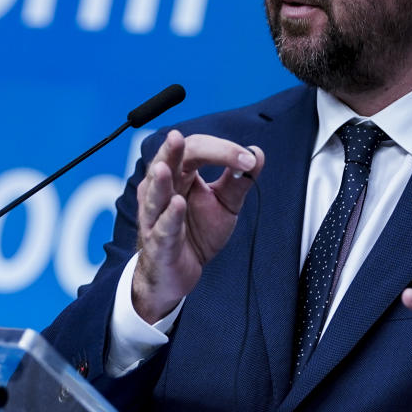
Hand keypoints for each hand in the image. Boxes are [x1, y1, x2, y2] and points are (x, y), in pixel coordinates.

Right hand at [132, 130, 263, 322]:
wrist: (178, 273)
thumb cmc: (195, 233)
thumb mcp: (224, 204)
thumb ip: (238, 179)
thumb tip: (256, 152)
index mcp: (178, 175)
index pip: (194, 150)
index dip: (221, 150)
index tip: (247, 159)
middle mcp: (160, 190)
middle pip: (166, 163)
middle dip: (172, 151)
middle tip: (178, 138)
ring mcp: (155, 216)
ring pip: (155, 194)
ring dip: (160, 181)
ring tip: (164, 168)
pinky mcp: (158, 243)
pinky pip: (163, 228)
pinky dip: (170, 217)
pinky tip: (177, 205)